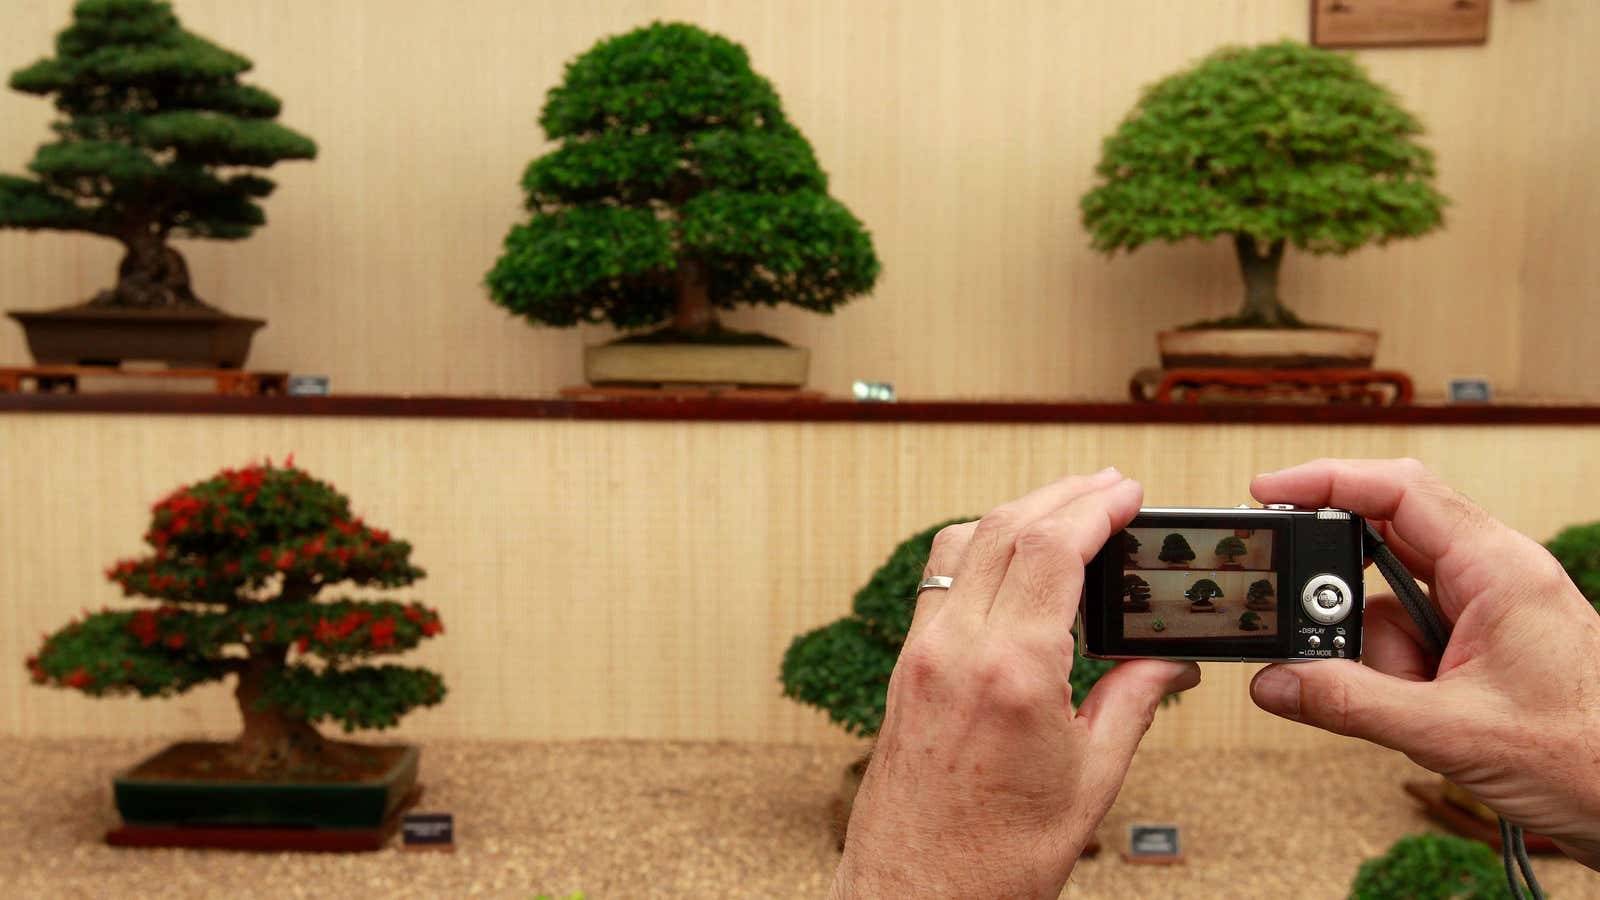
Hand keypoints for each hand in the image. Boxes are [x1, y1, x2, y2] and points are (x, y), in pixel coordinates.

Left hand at [832, 469, 1200, 898]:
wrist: (916, 896)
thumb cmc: (997, 857)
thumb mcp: (1090, 780)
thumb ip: (1133, 702)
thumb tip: (1171, 663)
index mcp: (1009, 673)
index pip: (1050, 550)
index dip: (1093, 507)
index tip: (1126, 491)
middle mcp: (954, 650)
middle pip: (1004, 529)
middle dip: (1062, 496)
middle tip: (1108, 487)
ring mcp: (921, 654)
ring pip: (962, 544)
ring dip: (1017, 512)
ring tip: (1066, 509)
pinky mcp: (905, 667)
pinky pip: (939, 580)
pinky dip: (979, 548)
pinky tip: (1012, 557)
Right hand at [1249, 458, 1599, 868]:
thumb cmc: (1590, 758)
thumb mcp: (1452, 733)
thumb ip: (1351, 704)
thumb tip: (1275, 683)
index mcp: (1498, 568)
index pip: (1399, 491)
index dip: (1326, 481)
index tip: (1267, 494)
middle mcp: (1491, 576)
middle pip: (1381, 549)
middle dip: (1346, 604)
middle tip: (1322, 643)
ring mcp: (1486, 610)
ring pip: (1389, 605)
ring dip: (1378, 656)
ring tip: (1412, 704)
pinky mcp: (1479, 644)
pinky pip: (1408, 639)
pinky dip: (1395, 675)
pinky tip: (1420, 712)